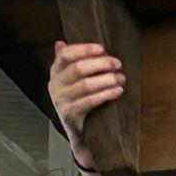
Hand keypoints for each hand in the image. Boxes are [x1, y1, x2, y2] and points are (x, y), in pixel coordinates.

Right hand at [50, 38, 127, 160]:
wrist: (79, 133)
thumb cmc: (78, 100)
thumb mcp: (71, 80)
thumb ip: (70, 62)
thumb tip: (60, 42)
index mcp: (55, 71)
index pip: (66, 54)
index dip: (84, 49)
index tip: (102, 48)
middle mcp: (54, 85)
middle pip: (77, 69)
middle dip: (100, 64)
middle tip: (118, 64)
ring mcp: (60, 101)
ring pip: (85, 85)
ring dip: (106, 80)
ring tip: (121, 78)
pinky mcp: (69, 115)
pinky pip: (89, 102)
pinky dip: (105, 95)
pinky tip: (117, 91)